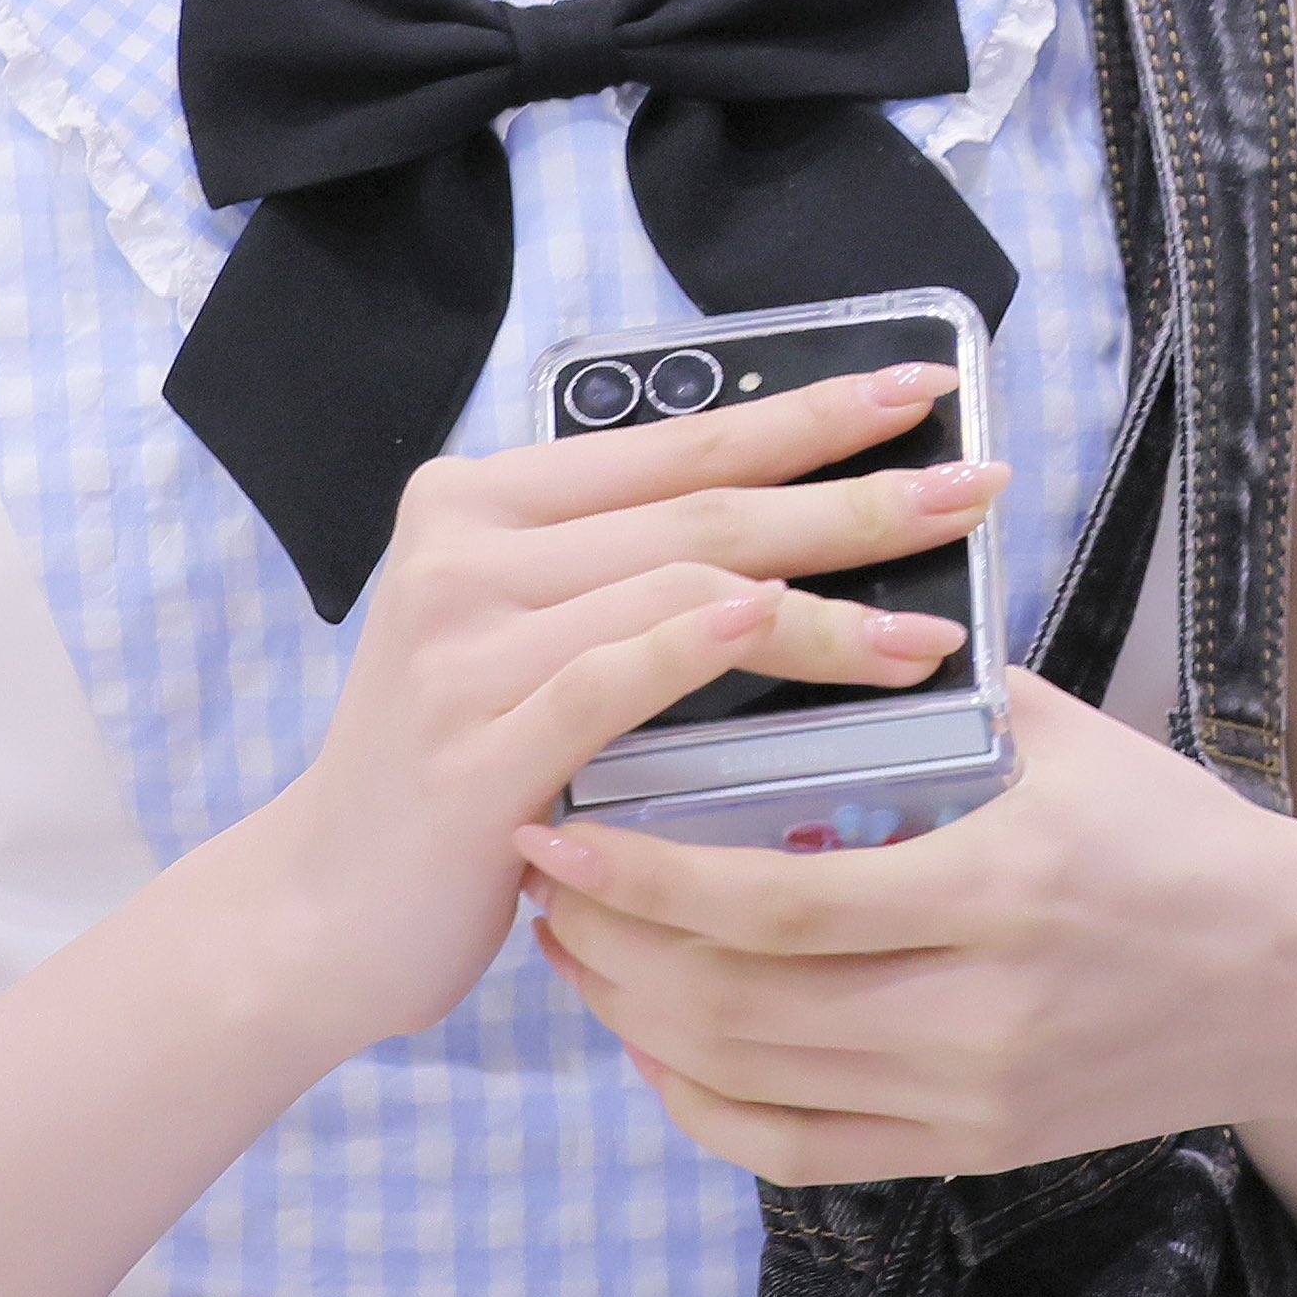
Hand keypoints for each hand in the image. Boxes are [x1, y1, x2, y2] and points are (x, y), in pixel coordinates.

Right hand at [256, 366, 1005, 1059]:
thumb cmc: (455, 767)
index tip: (919, 388)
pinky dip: (701, 646)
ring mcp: (462, 646)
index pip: (675, 439)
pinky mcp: (475, 748)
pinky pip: (612, 680)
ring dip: (823, 603)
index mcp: (478, 498)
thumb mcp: (515, 636)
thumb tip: (791, 530)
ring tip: (933, 627)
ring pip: (676, 588)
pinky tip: (783, 627)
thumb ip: (614, 572)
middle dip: (849, 492)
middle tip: (974, 486)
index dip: (806, 413)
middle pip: (696, 504)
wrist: (322, 909)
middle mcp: (464, 550)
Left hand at [519, 665, 1296, 1183]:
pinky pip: (803, 1152)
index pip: (771, 902)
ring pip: (754, 1083)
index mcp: (991, 884)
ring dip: (638, 1020)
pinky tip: (659, 1048)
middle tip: (542, 881)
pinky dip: (707, 1108)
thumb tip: (800, 602)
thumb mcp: (1064, 735)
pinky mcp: (974, 1148)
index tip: (557, 828)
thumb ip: (934, 686)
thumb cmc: (1172, 835)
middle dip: (612, 948)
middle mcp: (975, 1009)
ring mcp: (971, 1094)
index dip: (643, 879)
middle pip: (738, 1006)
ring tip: (578, 951)